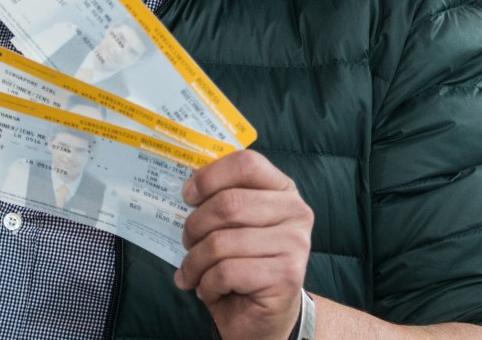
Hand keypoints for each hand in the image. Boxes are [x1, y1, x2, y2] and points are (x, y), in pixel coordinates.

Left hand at [175, 149, 312, 339]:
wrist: (265, 316)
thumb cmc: (243, 262)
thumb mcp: (233, 224)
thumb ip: (220, 199)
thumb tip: (185, 187)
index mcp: (282, 189)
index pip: (247, 164)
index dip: (210, 177)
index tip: (188, 195)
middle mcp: (296, 211)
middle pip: (229, 204)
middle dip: (195, 226)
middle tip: (186, 242)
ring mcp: (295, 244)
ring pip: (222, 242)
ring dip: (195, 261)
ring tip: (192, 271)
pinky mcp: (287, 276)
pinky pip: (227, 272)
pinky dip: (207, 283)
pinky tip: (209, 289)